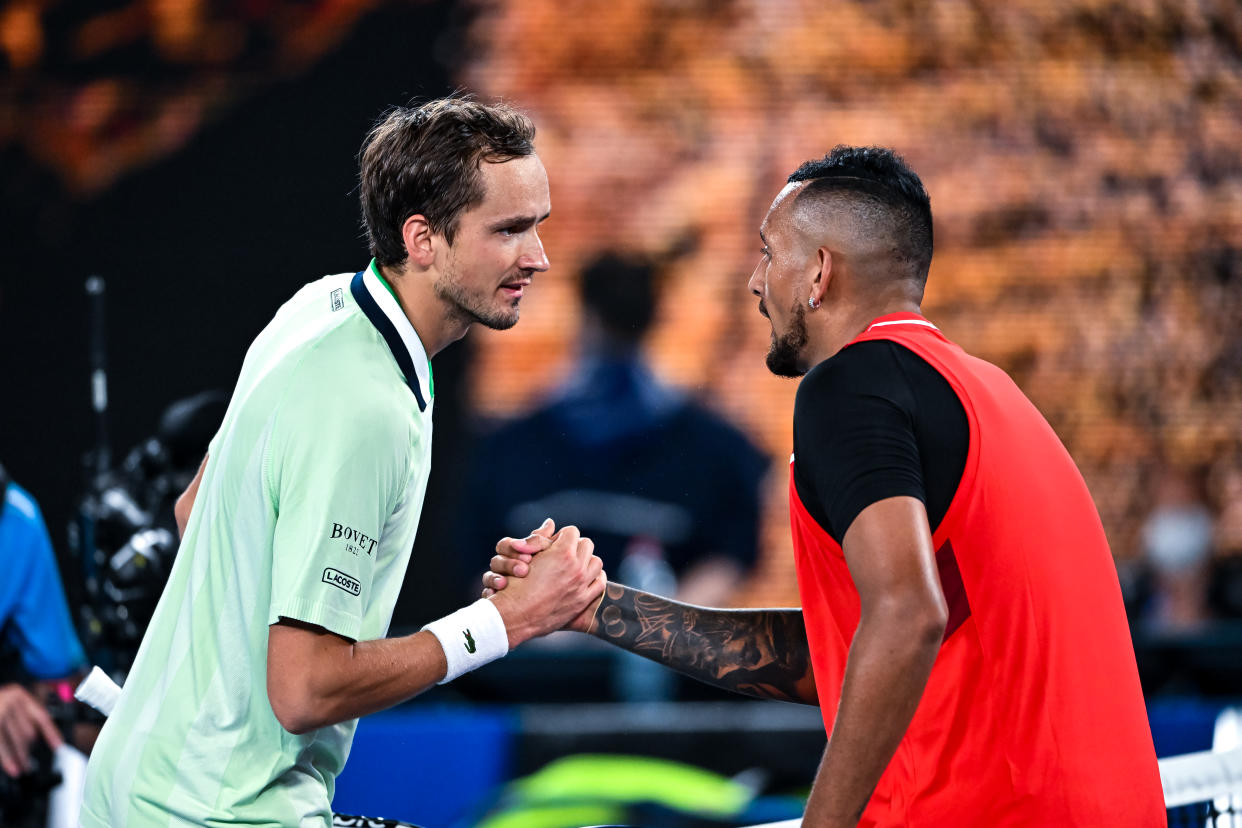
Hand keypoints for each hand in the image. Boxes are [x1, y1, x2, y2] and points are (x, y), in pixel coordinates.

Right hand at [0, 683, 61, 777]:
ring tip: (21, 770)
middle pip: (28, 732)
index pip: (41, 716)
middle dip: (26, 751)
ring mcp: (0, 711)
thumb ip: (19, 717)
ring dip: (19, 757)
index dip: (51, 732)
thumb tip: (31, 740)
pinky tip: (12, 768)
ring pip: (17, 740)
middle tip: (28, 765)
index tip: (58, 745)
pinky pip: (1, 743)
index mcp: (17, 694)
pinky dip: (6, 758)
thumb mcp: (6, 704)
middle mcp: (9, 701)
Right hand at [487, 522, 605, 645]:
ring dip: (587, 561)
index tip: (554, 544)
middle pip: (586, 544)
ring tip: (575, 566)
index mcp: (563, 553)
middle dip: (575, 546)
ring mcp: (581, 585)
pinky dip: (594, 578)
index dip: (562, 536)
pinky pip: (600, 583)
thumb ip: (540, 538)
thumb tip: (550, 522)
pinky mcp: (583, 600)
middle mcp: (576, 568)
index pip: (572, 532)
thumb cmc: (515, 584)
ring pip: (596, 562)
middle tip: (563, 554)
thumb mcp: (526, 556)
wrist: (515, 615)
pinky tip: (584, 579)